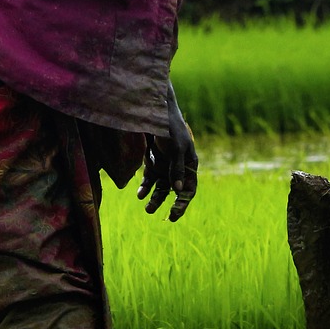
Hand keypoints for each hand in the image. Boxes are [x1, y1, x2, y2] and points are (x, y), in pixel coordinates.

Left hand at [137, 96, 197, 220]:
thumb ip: (177, 168)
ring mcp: (164, 167)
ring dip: (155, 199)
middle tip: (163, 216)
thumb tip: (178, 189)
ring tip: (147, 208)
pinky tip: (139, 194)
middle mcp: (177, 168)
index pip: (189, 188)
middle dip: (169, 204)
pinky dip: (144, 188)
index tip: (174, 213)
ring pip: (160, 189)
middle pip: (175, 192)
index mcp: (189, 164)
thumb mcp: (177, 148)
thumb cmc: (170, 128)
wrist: (153, 112)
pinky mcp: (152, 164)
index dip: (183, 202)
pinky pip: (149, 180)